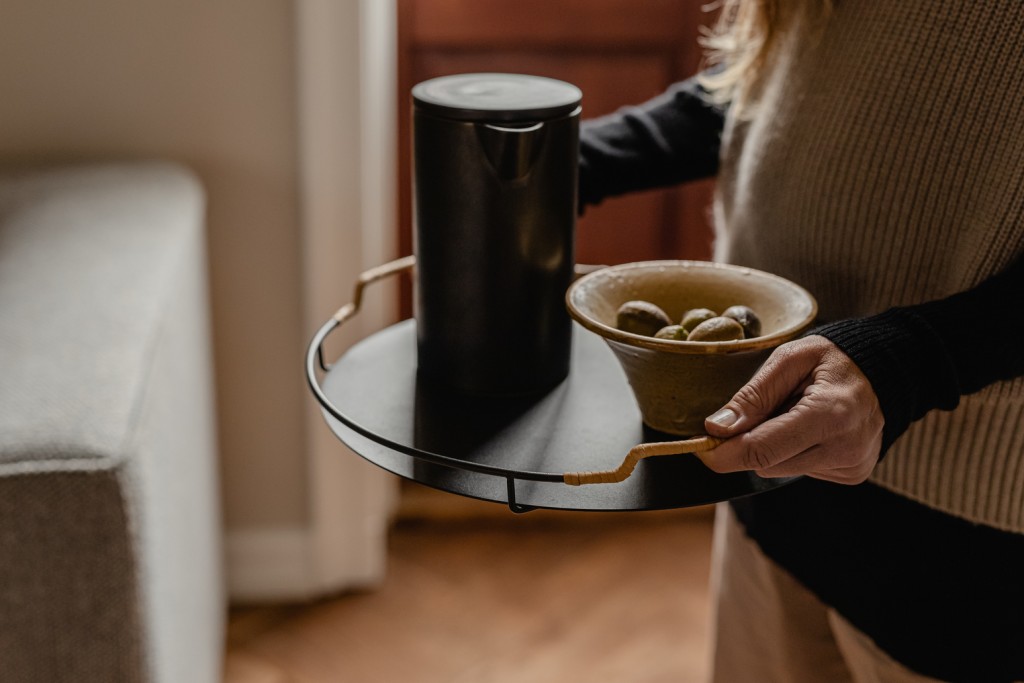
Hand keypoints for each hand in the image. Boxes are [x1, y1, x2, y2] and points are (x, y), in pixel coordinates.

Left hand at [699, 335, 883, 483]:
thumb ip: (753, 395)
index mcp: (830, 414)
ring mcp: (851, 465)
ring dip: (773, 446)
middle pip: (766, 464)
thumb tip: (716, 428)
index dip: (723, 453)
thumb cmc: (833, 358)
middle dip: (747, 443)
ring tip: (794, 413)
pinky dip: (795, 451)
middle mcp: (845, 447)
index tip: (700, 445)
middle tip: (755, 413)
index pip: (761, 449)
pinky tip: (811, 428)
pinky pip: (801, 469)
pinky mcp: (851, 474)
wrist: (886, 370)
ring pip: (780, 470)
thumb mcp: (789, 360)